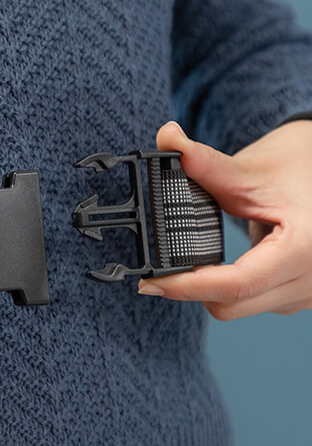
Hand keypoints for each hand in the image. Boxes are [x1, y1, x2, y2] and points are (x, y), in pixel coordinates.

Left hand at [137, 120, 311, 319]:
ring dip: (212, 289)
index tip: (149, 282)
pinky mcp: (303, 295)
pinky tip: (222, 266)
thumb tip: (166, 137)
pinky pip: (254, 303)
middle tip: (160, 270)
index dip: (187, 286)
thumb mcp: (247, 169)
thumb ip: (202, 162)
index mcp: (304, 249)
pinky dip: (230, 288)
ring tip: (195, 261)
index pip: (236, 285)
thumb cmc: (291, 166)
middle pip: (232, 305)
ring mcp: (311, 292)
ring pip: (241, 308)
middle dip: (192, 288)